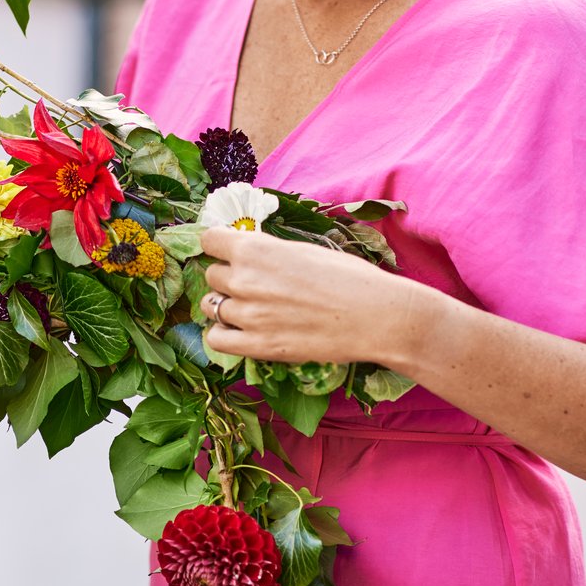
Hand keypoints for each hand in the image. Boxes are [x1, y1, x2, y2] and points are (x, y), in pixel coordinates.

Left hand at [199, 224, 423, 367]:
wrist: (376, 316)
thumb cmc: (350, 278)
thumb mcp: (304, 250)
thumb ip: (269, 252)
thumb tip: (248, 254)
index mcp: (256, 249)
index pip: (209, 239)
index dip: (219, 246)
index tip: (228, 252)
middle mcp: (244, 280)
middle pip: (211, 275)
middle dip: (227, 278)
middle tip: (252, 285)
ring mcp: (247, 315)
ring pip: (210, 307)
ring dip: (225, 306)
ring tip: (249, 310)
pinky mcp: (257, 346)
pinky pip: (216, 339)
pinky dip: (224, 335)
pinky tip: (242, 332)